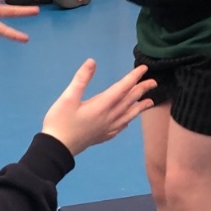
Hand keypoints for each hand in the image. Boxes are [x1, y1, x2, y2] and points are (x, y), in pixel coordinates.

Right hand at [41, 61, 156, 155]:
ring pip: (129, 115)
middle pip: (129, 101)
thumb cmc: (60, 121)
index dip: (133, 77)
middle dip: (142, 90)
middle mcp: (109, 117)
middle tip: (153, 82)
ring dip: (140, 107)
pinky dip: (128, 121)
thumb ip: (81, 79)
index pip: (122, 88)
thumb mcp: (67, 98)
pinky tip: (128, 121)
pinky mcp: (102, 136)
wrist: (56, 149)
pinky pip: (121, 127)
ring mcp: (107, 128)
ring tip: (150, 102)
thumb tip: (92, 62)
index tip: (144, 69)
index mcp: (102, 106)